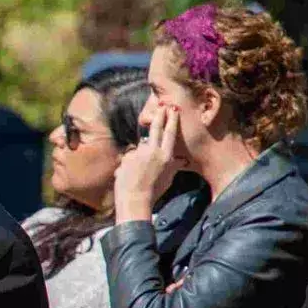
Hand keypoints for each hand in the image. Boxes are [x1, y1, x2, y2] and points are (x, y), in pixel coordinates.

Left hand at [114, 104, 183, 221]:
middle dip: (159, 116)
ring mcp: (138, 153)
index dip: (171, 120)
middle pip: (156, 129)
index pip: (170, 134)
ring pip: (140, 148)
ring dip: (140, 156)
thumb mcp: (169, 179)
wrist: (135, 200)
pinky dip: (130, 164)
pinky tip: (130, 175)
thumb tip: (180, 160)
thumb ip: (173, 166)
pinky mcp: (126, 157)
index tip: (172, 110)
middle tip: (161, 106)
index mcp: (166, 156)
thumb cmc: (154, 192)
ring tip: (140, 173)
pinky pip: (129, 158)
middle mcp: (153, 151)